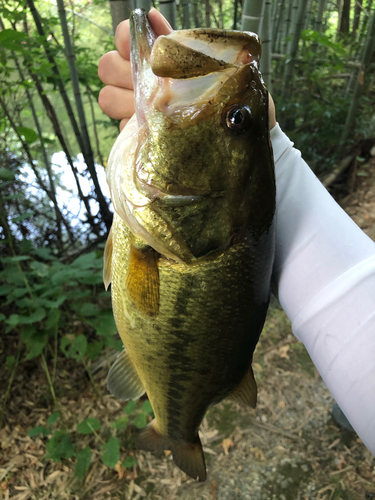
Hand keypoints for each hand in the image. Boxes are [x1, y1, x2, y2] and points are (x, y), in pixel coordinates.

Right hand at [98, 9, 275, 130]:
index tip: (138, 45)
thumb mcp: (216, 66)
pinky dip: (132, 127)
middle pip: (108, 66)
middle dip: (122, 71)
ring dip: (123, 100)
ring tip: (149, 109)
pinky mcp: (139, 138)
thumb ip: (183, 43)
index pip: (126, 38)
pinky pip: (121, 128)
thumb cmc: (233, 100)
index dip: (126, 38)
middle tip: (147, 83)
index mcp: (159, 60)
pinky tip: (153, 129)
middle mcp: (143, 82)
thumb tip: (152, 16)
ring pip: (108, 97)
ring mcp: (138, 110)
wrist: (241, 137)